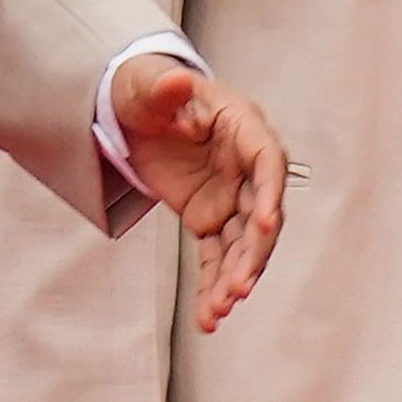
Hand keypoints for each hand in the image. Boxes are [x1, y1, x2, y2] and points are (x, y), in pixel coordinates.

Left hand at [108, 51, 288, 331]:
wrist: (133, 112)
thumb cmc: (146, 90)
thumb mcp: (147, 87)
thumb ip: (164, 89)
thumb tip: (178, 83)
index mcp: (241, 128)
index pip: (266, 162)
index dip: (268, 192)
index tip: (263, 223)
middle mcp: (244, 167)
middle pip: (260, 215)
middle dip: (252, 254)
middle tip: (238, 287)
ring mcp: (229, 197)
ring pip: (241, 245)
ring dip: (233, 278)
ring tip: (217, 311)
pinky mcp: (209, 219)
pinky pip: (216, 257)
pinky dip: (212, 285)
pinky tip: (207, 318)